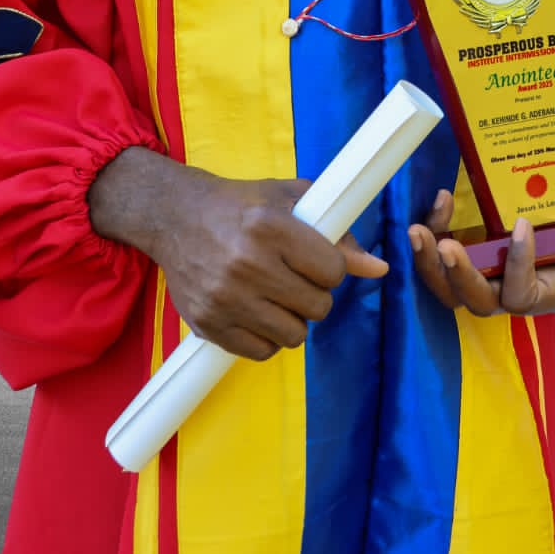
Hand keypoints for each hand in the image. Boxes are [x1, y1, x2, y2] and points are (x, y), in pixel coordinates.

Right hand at [89, 150, 386, 359]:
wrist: (174, 216)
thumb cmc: (240, 204)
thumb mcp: (290, 201)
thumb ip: (338, 234)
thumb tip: (380, 269)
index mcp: (270, 227)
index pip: (333, 272)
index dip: (330, 268)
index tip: (314, 260)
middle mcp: (247, 264)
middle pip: (317, 307)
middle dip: (313, 294)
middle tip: (294, 277)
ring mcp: (225, 298)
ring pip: (294, 335)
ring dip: (292, 319)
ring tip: (275, 295)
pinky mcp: (208, 323)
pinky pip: (262, 352)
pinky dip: (266, 337)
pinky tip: (257, 312)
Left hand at [408, 188, 554, 317]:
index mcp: (541, 296)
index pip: (520, 295)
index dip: (518, 266)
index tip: (524, 226)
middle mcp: (506, 293)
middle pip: (473, 300)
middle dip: (457, 276)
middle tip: (448, 246)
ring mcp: (485, 276)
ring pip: (448, 285)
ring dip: (429, 260)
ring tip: (419, 229)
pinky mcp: (472, 254)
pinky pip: (443, 253)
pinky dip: (438, 229)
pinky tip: (441, 200)